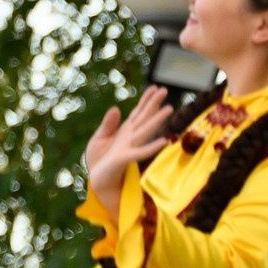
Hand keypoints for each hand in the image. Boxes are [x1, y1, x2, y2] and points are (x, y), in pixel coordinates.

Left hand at [85, 87, 176, 207]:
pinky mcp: (125, 158)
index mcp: (125, 131)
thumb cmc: (100, 161)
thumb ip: (109, 124)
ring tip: (169, 108)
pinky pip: (140, 152)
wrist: (98, 180)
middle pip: (144, 117)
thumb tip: (117, 108)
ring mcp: (130, 147)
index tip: (155, 87)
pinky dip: (151, 147)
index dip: (146, 100)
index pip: (138, 112)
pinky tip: (163, 142)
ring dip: (157, 120)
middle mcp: (130, 137)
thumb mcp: (99, 138)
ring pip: (146, 130)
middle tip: (165, 89)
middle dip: (154, 103)